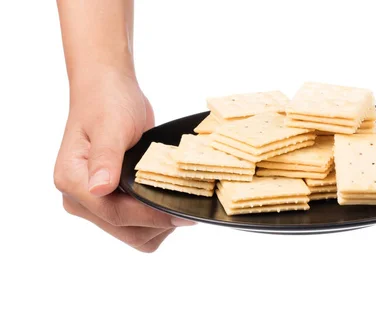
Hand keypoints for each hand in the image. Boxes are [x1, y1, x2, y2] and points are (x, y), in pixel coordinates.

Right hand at [53, 69, 195, 251]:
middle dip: (158, 224)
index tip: (182, 214)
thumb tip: (100, 189)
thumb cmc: (108, 102)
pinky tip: (170, 198)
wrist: (108, 90)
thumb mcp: (112, 126)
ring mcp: (95, 202)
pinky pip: (137, 223)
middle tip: (188, 209)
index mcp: (73, 181)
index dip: (152, 217)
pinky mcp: (111, 201)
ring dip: (159, 224)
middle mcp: (79, 198)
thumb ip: (106, 158)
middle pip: (126, 231)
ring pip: (134, 233)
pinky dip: (157, 217)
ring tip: (179, 200)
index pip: (115, 214)